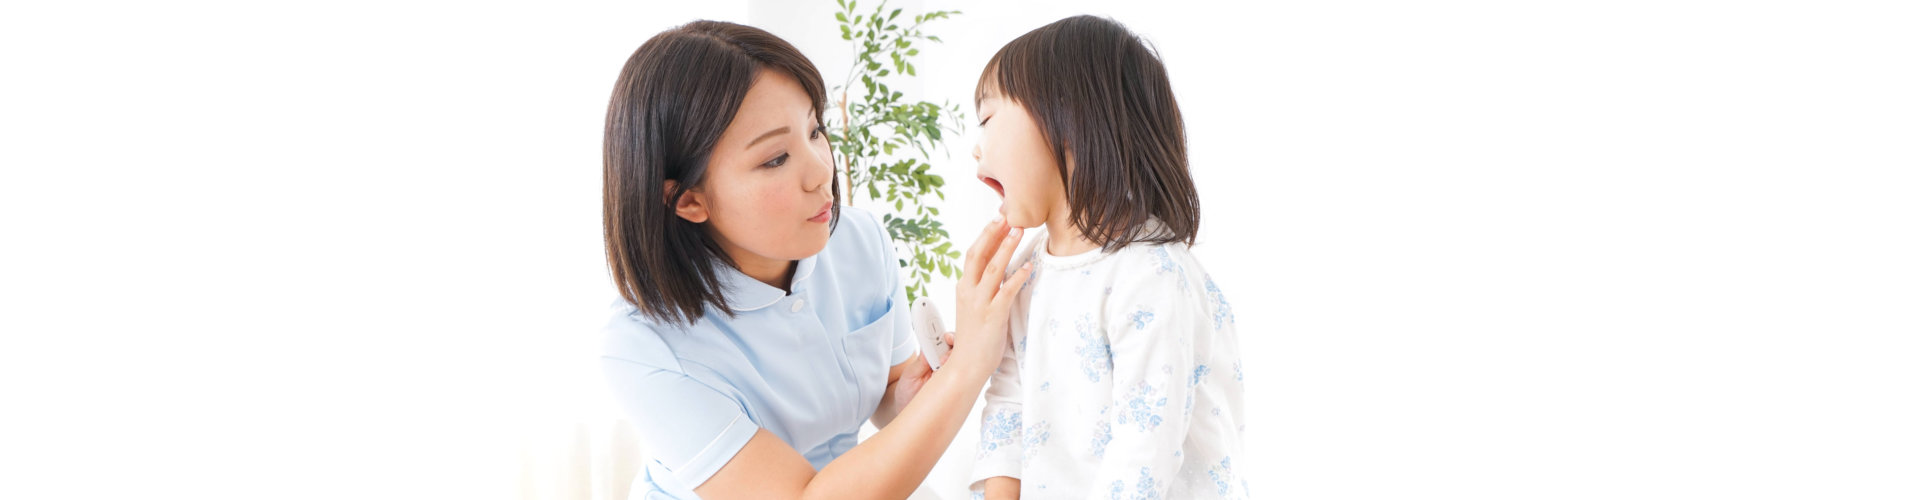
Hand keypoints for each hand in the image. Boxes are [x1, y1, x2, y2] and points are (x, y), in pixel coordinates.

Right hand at [952, 217, 1032, 365]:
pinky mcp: (993, 316)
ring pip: (993, 268)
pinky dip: (1018, 277)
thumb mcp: (973, 307)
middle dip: (992, 233)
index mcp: (963, 287)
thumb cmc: (974, 338)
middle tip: (1006, 215)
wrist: (966, 365)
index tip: (998, 219)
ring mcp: (979, 303)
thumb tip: (998, 270)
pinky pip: (1007, 291)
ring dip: (1007, 247)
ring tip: (1019, 231)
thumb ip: (982, 288)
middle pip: (978, 254)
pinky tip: (1029, 267)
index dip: (985, 235)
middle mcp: (968, 291)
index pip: (973, 254)